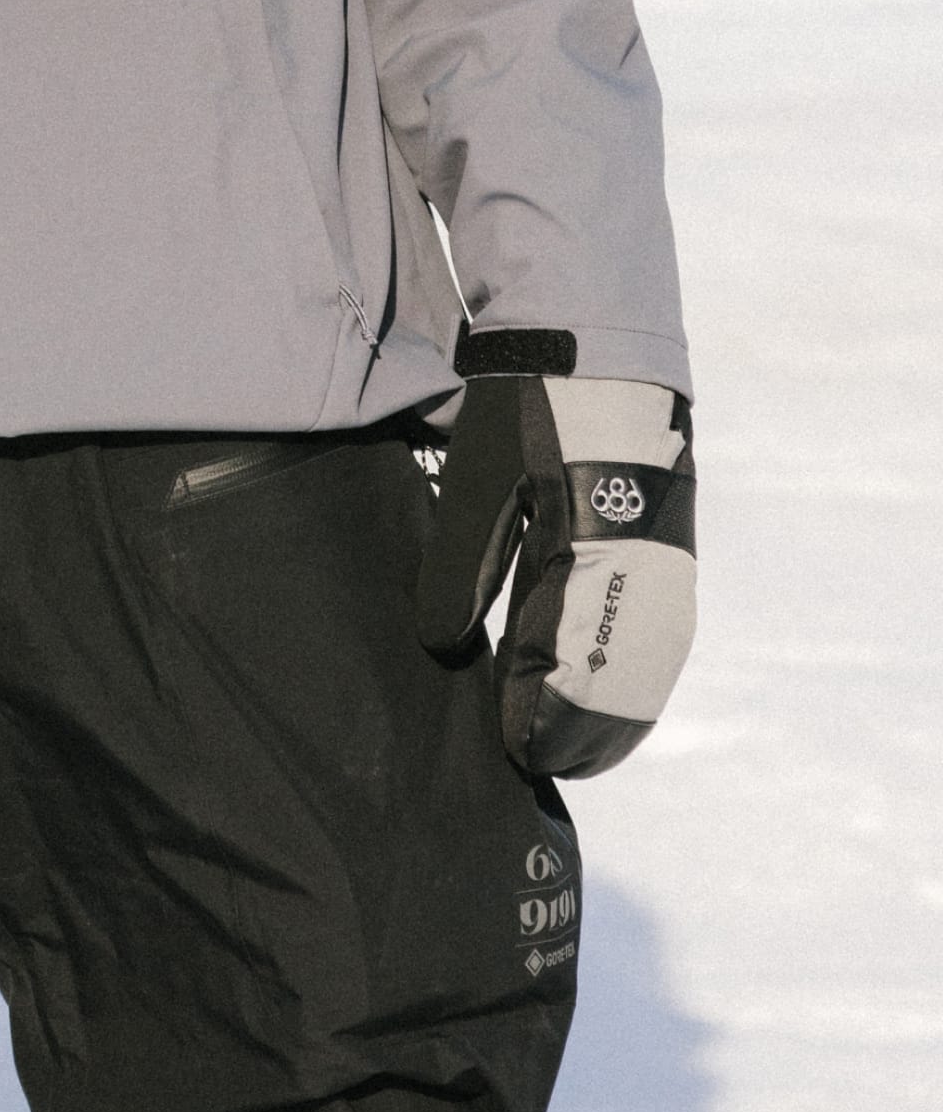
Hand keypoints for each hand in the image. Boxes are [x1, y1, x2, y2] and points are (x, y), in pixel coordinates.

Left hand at [417, 355, 694, 777]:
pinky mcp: (670, 556)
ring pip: (646, 670)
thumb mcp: (480, 482)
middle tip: (527, 761)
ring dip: (607, 715)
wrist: (597, 350)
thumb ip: (462, 565)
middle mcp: (642, 571)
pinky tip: (599, 695)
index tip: (508, 752)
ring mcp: (665, 566)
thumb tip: (442, 646)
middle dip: (575, 732)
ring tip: (561, 748)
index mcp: (590, 554)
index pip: (567, 667)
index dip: (539, 718)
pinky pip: (661, 640)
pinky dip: (633, 679)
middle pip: (617, 685)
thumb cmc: (527, 414)